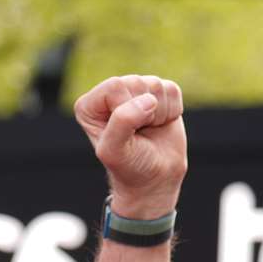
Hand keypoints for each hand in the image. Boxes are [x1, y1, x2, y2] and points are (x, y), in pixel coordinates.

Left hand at [74, 75, 186, 218]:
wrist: (155, 179)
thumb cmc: (129, 167)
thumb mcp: (114, 150)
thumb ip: (122, 122)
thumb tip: (148, 100)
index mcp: (89, 106)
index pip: (115, 86)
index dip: (126, 109)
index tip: (126, 133)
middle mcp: (110, 94)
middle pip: (136, 82)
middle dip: (144, 112)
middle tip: (138, 134)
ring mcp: (135, 91)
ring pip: (156, 85)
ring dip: (158, 113)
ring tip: (147, 130)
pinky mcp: (158, 93)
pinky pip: (172, 90)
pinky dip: (171, 111)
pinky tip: (159, 124)